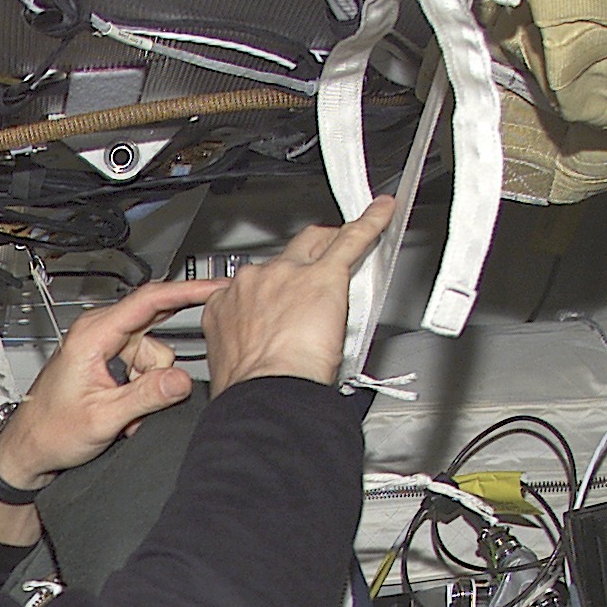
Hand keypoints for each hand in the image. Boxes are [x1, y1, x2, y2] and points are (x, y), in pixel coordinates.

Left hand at [0, 278, 221, 491]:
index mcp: (92, 336)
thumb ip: (146, 397)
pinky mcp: (107, 360)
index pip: (150, 300)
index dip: (188, 291)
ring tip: (123, 413)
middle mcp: (97, 333)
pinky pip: (142, 367)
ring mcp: (103, 346)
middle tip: (142, 402)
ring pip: (152, 355)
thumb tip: (181, 380)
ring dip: (146, 386)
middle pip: (155, 334)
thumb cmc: (50, 431)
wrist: (29, 448)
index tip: (217, 286)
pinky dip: (140, 390)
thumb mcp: (103, 418)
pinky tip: (123, 410)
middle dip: (157, 371)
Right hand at [200, 197, 395, 392]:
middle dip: (301, 259)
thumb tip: (265, 354)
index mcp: (225, 304)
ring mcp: (288, 275)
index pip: (251, 285)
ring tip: (349, 248)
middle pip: (284, 255)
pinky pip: (352, 240)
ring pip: (316, 244)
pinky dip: (371, 224)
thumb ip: (247, 345)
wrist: (267, 393)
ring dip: (331, 246)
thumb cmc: (249, 389)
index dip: (270, 291)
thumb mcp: (231, 362)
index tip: (280, 302)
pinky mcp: (326, 274)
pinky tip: (382, 213)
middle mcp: (252, 282)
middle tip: (316, 270)